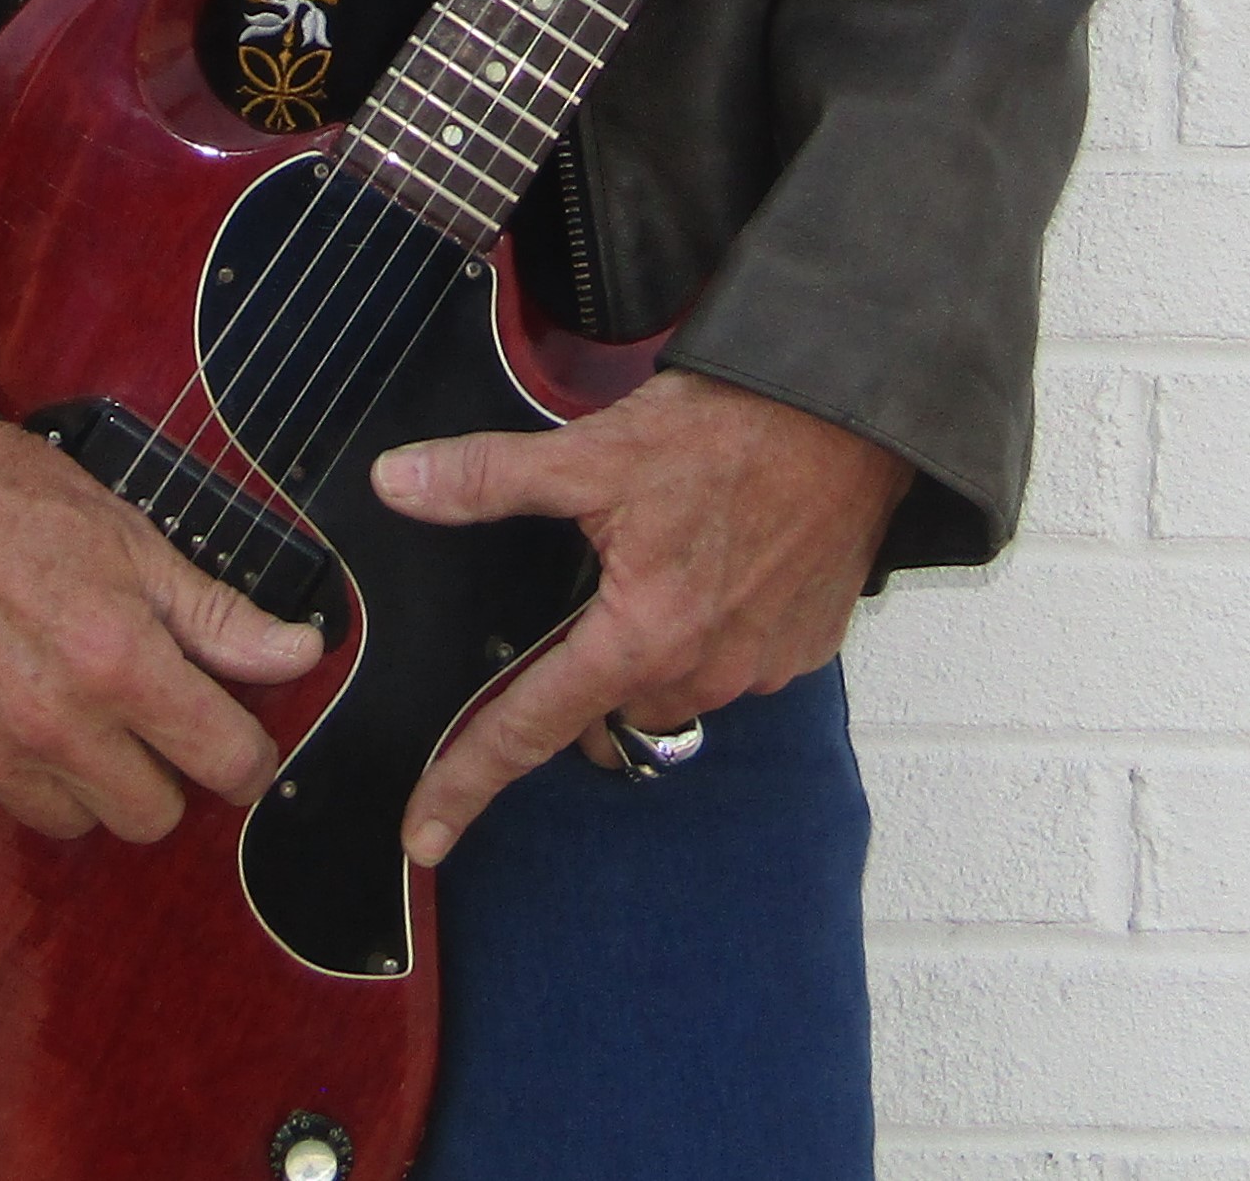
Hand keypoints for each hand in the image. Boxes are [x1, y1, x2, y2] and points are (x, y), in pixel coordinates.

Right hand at [0, 418, 323, 843]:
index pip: (225, 765)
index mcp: (116, 662)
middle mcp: (50, 726)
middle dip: (163, 771)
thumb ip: (217, 614)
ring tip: (61, 697)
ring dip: (84, 777)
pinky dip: (9, 765)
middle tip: (140, 710)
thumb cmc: (7, 497)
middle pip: (152, 817)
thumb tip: (301, 655)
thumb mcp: (129, 537)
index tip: (235, 738)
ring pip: (74, 820)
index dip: (244, 754)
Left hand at [371, 371, 908, 862]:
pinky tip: (718, 566)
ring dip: (650, 651)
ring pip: (673, 688)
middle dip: (580, 675)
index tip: (424, 834)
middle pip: (605, 707)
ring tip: (658, 565)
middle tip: (580, 601)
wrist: (849, 415)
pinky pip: (737, 663)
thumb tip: (399, 482)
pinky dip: (715, 630)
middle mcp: (704, 672)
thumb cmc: (730, 430)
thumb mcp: (593, 450)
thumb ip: (489, 478)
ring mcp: (762, 666)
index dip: (467, 779)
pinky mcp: (806, 647)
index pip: (529, 725)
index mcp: (641, 637)